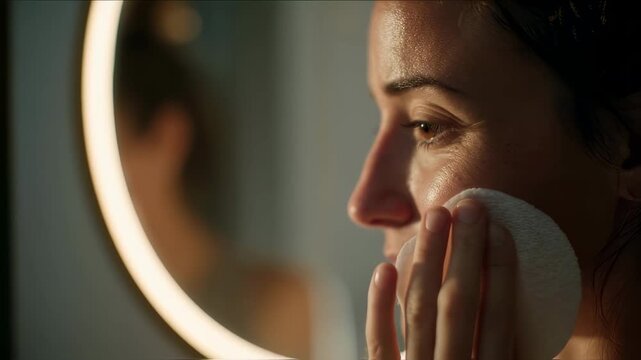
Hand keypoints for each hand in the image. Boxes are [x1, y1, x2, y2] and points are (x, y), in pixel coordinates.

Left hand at [366, 199, 516, 359]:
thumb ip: (508, 345)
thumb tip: (518, 293)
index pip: (498, 318)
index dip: (500, 270)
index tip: (499, 227)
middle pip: (459, 305)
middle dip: (465, 252)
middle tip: (469, 207)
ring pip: (419, 313)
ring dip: (427, 261)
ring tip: (436, 217)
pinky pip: (379, 344)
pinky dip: (381, 306)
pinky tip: (385, 268)